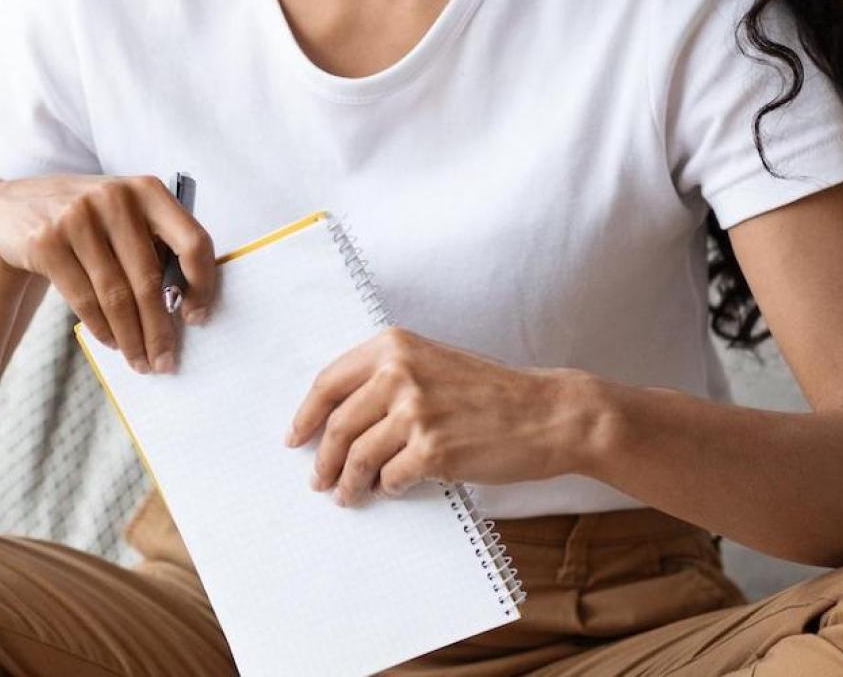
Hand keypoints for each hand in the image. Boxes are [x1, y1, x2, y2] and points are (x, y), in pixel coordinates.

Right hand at [0, 174, 218, 374]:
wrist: (11, 208)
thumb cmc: (86, 220)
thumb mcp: (123, 215)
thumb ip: (155, 245)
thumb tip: (183, 309)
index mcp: (147, 190)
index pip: (192, 241)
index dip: (202, 285)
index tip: (197, 318)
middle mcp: (115, 198)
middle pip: (149, 279)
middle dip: (160, 330)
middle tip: (166, 362)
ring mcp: (78, 218)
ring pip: (115, 295)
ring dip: (131, 338)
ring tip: (141, 361)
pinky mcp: (47, 242)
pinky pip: (84, 298)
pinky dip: (102, 328)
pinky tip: (112, 343)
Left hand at [284, 327, 593, 506]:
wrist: (547, 413)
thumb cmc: (492, 392)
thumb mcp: (434, 363)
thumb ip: (388, 378)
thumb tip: (339, 418)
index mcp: (394, 345)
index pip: (329, 382)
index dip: (306, 416)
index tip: (295, 438)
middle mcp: (399, 373)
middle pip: (337, 425)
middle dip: (322, 459)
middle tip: (318, 480)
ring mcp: (415, 412)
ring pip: (358, 456)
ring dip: (348, 483)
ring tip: (347, 496)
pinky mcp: (433, 450)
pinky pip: (391, 477)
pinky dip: (387, 488)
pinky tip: (392, 489)